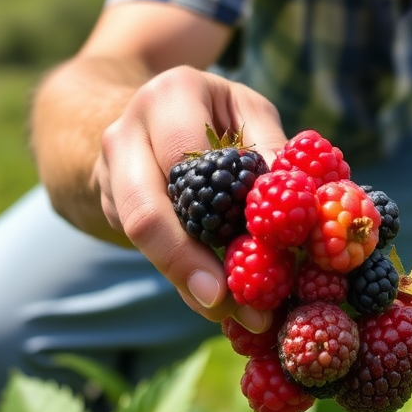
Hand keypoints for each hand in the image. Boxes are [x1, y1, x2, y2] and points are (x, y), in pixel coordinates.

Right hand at [93, 65, 285, 331]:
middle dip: (186, 267)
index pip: (186, 163)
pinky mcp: (107, 205)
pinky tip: (218, 299)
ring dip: (187, 283)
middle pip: (145, 213)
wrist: (150, 113)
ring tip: (233, 314)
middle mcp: (127, 132)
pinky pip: (145, 248)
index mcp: (170, 97)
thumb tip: (304, 198)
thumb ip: (270, 149)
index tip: (245, 263)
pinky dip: (183, 276)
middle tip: (229, 307)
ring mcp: (109, 172)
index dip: (214, 216)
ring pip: (141, 240)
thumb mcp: (248, 112)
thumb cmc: (217, 112)